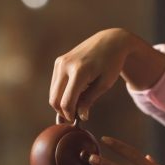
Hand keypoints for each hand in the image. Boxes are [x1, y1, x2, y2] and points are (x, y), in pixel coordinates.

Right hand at [49, 28, 164, 122]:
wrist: (110, 41)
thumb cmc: (111, 64)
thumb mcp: (105, 84)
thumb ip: (89, 100)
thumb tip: (80, 117)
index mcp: (79, 71)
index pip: (66, 101)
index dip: (69, 115)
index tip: (76, 122)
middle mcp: (65, 65)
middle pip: (55, 99)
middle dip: (62, 112)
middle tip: (73, 119)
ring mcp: (60, 62)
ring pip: (53, 93)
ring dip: (61, 103)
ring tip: (76, 108)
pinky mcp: (58, 62)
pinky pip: (55, 85)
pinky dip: (61, 94)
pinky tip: (74, 97)